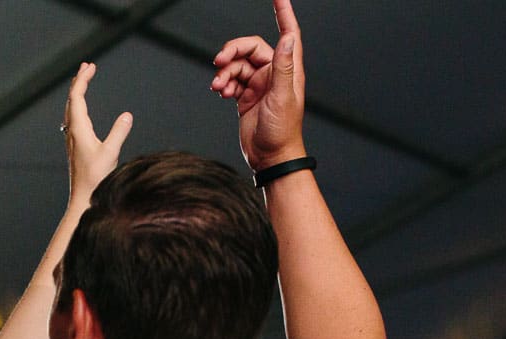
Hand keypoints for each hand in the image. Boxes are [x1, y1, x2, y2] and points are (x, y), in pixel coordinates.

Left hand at [63, 62, 132, 207]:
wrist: (82, 199)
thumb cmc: (95, 179)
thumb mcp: (110, 154)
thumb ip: (119, 133)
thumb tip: (127, 115)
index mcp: (78, 129)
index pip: (77, 97)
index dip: (82, 80)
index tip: (90, 66)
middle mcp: (72, 131)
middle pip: (72, 100)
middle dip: (79, 81)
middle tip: (88, 66)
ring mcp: (72, 139)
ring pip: (71, 109)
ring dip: (77, 93)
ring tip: (84, 81)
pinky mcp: (75, 146)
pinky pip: (73, 118)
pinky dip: (77, 106)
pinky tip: (81, 110)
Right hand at [210, 0, 305, 169]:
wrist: (269, 158)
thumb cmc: (281, 131)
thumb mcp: (283, 97)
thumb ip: (284, 66)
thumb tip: (287, 37)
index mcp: (287, 69)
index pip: (287, 33)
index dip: (283, 13)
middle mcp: (273, 74)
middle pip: (250, 48)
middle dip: (233, 52)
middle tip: (219, 62)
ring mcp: (258, 85)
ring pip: (236, 66)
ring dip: (224, 73)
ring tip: (218, 86)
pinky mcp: (245, 97)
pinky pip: (231, 81)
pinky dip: (223, 84)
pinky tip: (220, 93)